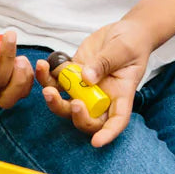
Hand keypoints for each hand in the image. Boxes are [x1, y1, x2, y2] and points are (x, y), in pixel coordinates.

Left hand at [35, 19, 152, 147]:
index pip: (117, 121)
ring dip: (53, 99)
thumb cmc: (132, 43)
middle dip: (75, 116)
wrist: (124, 31)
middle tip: (71, 102)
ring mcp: (85, 87)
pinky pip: (56, 82)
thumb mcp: (123, 49)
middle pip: (86, 118)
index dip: (107, 134)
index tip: (96, 142)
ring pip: (66, 103)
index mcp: (120, 94)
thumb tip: (87, 77)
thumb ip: (105, 62)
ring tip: (46, 86)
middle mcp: (101, 96)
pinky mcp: (73, 74)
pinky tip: (42, 65)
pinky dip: (46, 77)